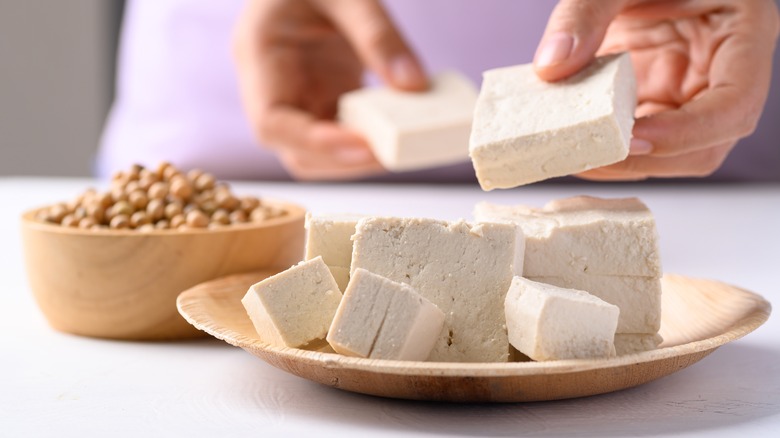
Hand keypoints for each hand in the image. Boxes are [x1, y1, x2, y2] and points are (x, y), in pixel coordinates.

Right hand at [232, 0, 426, 179]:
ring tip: (402, 146)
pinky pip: (343, 135)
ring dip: (359, 158)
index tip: (362, 146)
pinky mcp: (323, 101)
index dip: (314, 144)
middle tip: (393, 152)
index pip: (271, 123)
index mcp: (259, 56)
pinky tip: (402, 132)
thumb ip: (379, 36)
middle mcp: (272, 87)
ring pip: (319, 154)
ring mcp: (297, 99)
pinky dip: (371, 141)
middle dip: (343, 160)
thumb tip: (414, 86)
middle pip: (295, 151)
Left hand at [533, 0, 779, 179]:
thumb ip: (584, 13)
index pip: (735, 105)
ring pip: (669, 154)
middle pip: (704, 146)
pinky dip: (605, 147)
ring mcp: (689, 94)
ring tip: (569, 154)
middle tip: (586, 156)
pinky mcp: (657, 103)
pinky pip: (637, 140)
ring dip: (621, 162)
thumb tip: (551, 66)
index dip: (688, 132)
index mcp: (740, 36)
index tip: (634, 138)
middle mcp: (721, 75)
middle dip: (646, 159)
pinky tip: (568, 141)